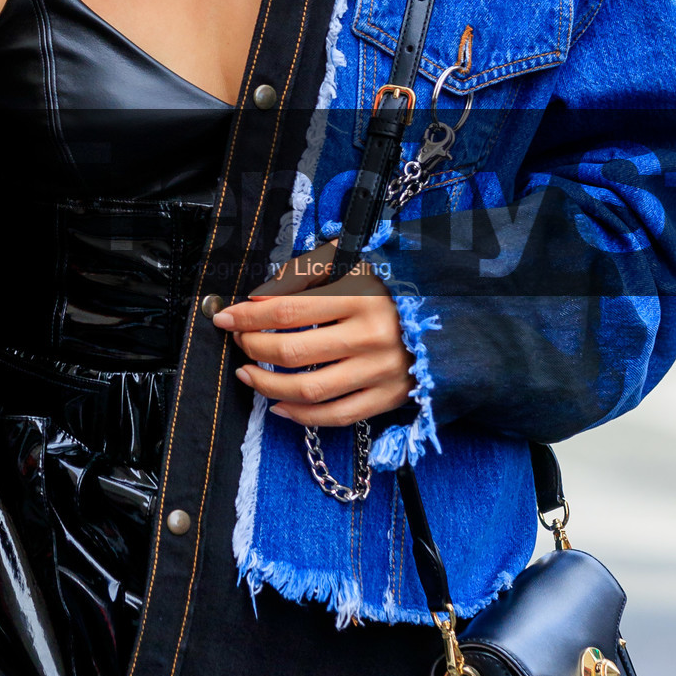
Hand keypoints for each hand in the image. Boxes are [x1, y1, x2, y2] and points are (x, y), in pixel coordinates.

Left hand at [212, 270, 414, 426]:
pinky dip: (300, 415)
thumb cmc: (392, 285)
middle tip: (239, 341)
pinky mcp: (389, 397)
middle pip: (292, 351)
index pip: (287, 310)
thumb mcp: (353, 261)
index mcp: (361, 295)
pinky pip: (336, 415)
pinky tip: (278, 405)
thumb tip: (260, 298)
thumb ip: (306, 272)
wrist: (450, 315)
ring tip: (247, 374)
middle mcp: (371, 336)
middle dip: (253, 347)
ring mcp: (381, 371)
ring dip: (267, 384)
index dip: (248, 316)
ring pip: (309, 389)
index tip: (225, 317)